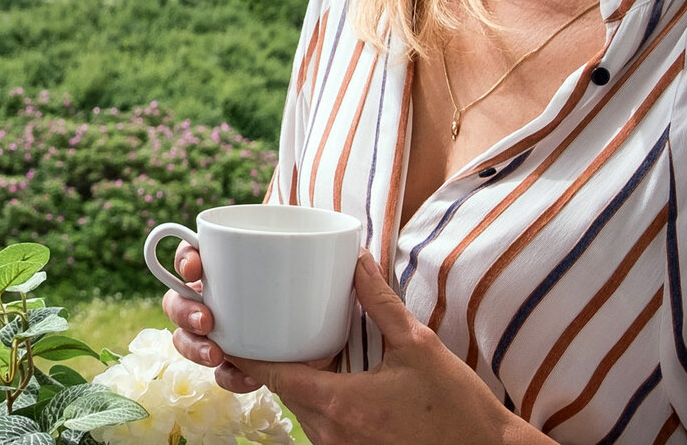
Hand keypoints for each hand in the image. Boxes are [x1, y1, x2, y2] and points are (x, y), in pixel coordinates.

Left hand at [185, 252, 549, 444]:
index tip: (227, 331)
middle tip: (269, 329)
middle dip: (275, 362)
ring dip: (299, 384)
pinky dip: (320, 404)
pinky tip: (335, 384)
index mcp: (337, 403)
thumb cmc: (459, 408)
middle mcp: (329, 433)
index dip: (246, 352)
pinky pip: (323, 428)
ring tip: (305, 351)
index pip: (271, 374)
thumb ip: (380, 302)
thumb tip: (357, 259)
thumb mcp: (419, 347)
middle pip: (284, 392)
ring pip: (302, 412)